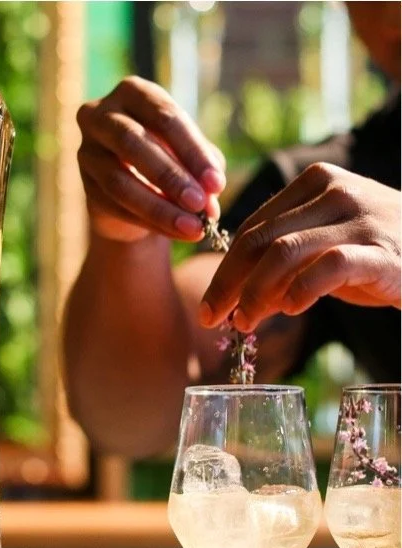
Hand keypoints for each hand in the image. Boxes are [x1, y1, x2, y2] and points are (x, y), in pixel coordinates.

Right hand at [76, 76, 225, 242]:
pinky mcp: (85, 184)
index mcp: (134, 93)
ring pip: (119, 181)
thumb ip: (202, 171)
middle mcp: (101, 115)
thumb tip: (209, 203)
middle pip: (133, 143)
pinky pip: (114, 206)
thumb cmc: (170, 158)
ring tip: (192, 228)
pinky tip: (175, 232)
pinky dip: (149, 222)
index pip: (164, 116)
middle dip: (171, 177)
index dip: (193, 152)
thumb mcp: (191, 157)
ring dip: (159, 207)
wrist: (136, 188)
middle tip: (200, 205)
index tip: (217, 185)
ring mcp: (87, 150)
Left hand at [200, 163, 401, 331]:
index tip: (210, 304)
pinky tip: (290, 309)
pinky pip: (328, 267)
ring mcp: (359, 218)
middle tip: (212, 317)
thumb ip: (283, 257)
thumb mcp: (325, 244)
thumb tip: (234, 295)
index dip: (224, 269)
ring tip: (244, 321)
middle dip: (228, 283)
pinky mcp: (381, 250)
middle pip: (259, 240)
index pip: (253, 228)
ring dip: (255, 293)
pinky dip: (301, 290)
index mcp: (314, 183)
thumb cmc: (376, 251)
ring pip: (284, 253)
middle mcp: (334, 191)